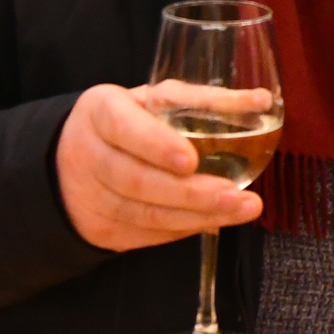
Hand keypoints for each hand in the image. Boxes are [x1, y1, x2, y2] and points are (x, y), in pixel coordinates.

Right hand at [54, 81, 265, 251]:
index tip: (191, 160)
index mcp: (101, 111)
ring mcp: (93, 197)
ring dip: (198, 215)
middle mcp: (90, 154)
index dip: (156, 145)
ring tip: (242, 209)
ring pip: (146, 214)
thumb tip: (262, 101)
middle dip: (191, 192)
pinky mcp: (103, 229)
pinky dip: (186, 228)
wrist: (71, 161)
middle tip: (237, 196)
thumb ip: (202, 101)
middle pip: (138, 180)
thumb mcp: (155, 99)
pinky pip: (148, 233)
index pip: (124, 128)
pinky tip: (217, 220)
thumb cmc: (132, 121)